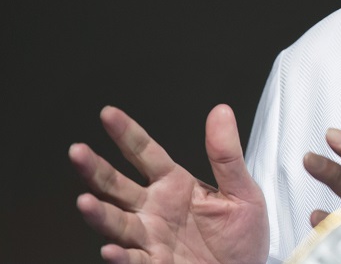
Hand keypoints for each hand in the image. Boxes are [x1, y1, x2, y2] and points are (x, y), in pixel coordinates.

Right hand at [69, 105, 267, 263]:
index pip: (145, 153)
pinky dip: (121, 256)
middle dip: (96, 169)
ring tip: (85, 202)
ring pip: (117, 223)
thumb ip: (226, 155)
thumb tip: (221, 111)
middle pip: (117, 185)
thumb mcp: (241, 190)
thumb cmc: (242, 233)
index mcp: (174, 184)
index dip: (127, 134)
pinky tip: (110, 248)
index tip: (108, 114)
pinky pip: (134, 260)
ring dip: (99, 214)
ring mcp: (151, 237)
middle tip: (77, 152)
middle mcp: (155, 208)